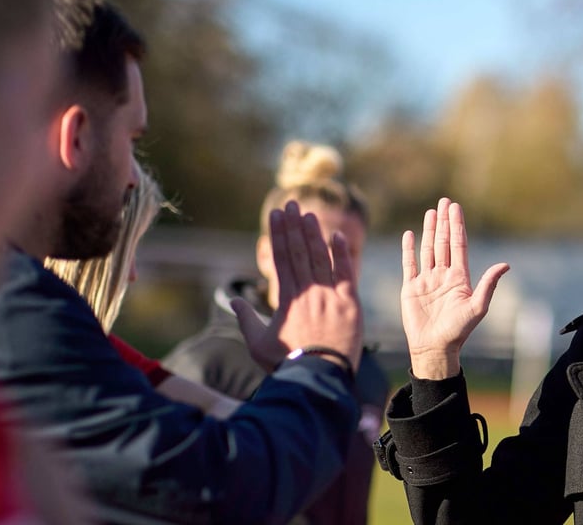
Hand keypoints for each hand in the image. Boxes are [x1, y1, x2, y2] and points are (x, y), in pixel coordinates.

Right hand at [233, 200, 361, 372]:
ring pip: (321, 259)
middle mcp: (308, 293)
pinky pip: (346, 274)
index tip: (275, 215)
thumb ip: (246, 319)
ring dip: (314, 234)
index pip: (282, 259)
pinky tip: (336, 236)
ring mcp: (330, 297)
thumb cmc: (287, 363)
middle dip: (294, 226)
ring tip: (308, 214)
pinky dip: (342, 255)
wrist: (319, 378)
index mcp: (287, 300)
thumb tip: (232, 300)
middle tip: (291, 203)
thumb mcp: (258, 344)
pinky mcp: (350, 305)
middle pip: (300, 252)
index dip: (278, 235)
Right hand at [401, 198, 508, 379]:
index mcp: (459, 278)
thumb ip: (489, 284)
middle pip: (443, 242)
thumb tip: (505, 264)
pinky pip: (409, 264)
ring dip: (429, 230)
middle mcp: (443, 276)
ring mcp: (426, 281)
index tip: (456, 207)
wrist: (434, 348)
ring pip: (428, 249)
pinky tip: (410, 235)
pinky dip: (409, 249)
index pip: (458, 245)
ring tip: (431, 212)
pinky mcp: (411, 288)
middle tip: (445, 201)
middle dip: (444, 222)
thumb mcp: (477, 307)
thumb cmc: (458, 331)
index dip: (457, 226)